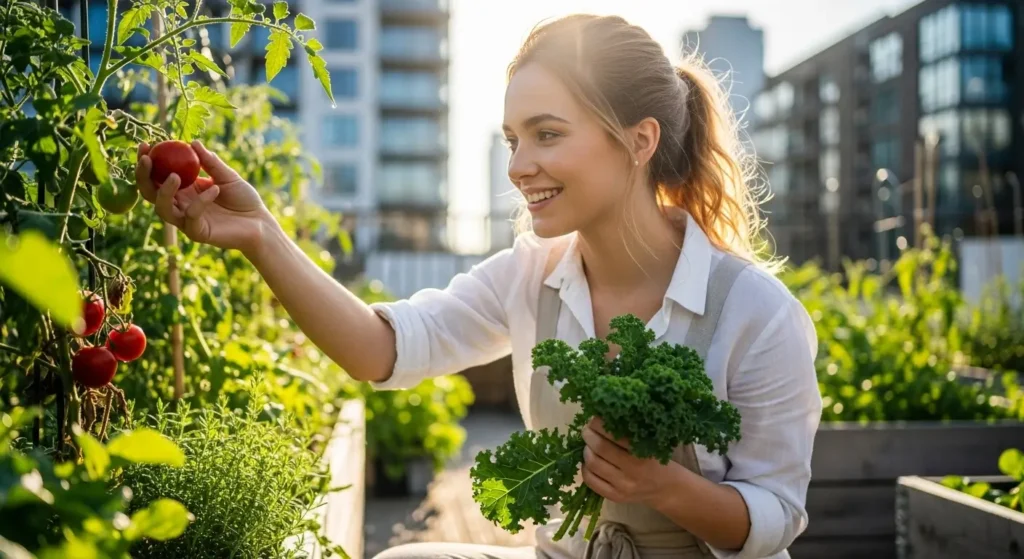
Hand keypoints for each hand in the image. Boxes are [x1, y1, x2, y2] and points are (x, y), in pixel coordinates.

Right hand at [135, 140, 274, 254]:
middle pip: (150, 193)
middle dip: (143, 175)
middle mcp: (180, 205)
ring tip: (175, 176)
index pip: (157, 176)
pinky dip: (201, 201)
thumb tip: (193, 143)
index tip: (145, 145)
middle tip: (147, 159)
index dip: (147, 162)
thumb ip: (210, 162)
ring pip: (162, 209)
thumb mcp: (228, 176)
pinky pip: (191, 216)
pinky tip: (215, 189)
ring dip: (164, 191)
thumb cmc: (244, 199)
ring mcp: (186, 220)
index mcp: (183, 190)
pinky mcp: (197, 233)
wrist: (261, 223)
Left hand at [581, 417, 680, 506]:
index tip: (595, 419)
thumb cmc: (658, 461)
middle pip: (599, 449)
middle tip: (587, 430)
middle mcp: (631, 472)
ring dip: (586, 451)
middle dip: (589, 436)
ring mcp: (622, 486)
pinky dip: (585, 468)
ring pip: (592, 464)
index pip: (614, 436)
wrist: (668, 490)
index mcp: (642, 455)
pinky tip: (589, 461)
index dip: (599, 425)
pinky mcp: (614, 497)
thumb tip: (604, 417)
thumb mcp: (650, 445)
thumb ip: (629, 434)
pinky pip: (591, 481)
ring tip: (588, 445)